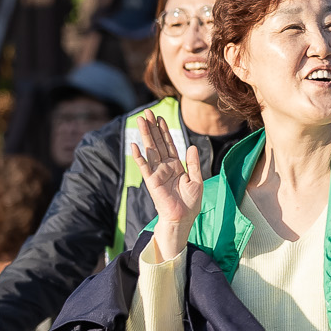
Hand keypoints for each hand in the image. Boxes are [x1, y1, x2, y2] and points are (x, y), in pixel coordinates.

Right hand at [132, 114, 203, 258]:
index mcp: (176, 165)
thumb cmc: (190, 203)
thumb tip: (191, 146)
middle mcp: (165, 166)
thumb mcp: (197, 180)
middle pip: (157, 143)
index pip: (169, 144)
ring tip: (139, 121)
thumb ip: (193, 163)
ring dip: (145, 135)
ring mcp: (157, 173)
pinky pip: (144, 167)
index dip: (165, 131)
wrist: (183, 218)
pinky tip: (134, 145)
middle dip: (152, 127)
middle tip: (146, 112)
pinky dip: (139, 157)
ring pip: (150, 150)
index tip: (160, 118)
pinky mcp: (152, 182)